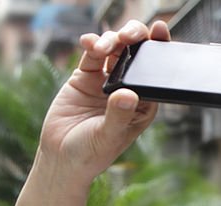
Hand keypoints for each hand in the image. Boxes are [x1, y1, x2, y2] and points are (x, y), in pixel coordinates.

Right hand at [37, 20, 170, 182]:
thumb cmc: (90, 154)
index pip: (156, 73)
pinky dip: (92, 44)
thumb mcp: (107, 136)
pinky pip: (92, 54)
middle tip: (129, 36)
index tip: (160, 31)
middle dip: (136, 39)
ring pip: (115, 50)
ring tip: (104, 46)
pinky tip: (89, 43)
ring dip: (112, 40)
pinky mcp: (85, 77)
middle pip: (137, 56)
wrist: (61, 158)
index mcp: (143, 104)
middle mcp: (127, 90)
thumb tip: (127, 94)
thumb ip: (118, 115)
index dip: (159, 50)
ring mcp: (106, 82)